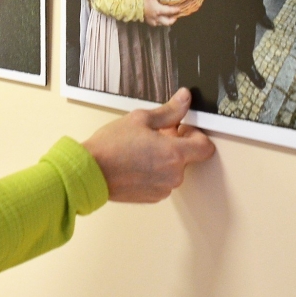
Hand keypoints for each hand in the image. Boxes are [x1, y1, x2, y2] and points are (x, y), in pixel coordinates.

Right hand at [81, 88, 215, 202]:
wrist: (90, 172)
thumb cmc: (111, 147)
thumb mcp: (140, 119)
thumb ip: (169, 110)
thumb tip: (184, 99)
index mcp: (174, 154)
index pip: (205, 147)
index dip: (196, 135)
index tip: (181, 129)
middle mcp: (173, 175)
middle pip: (187, 157)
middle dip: (175, 145)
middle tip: (154, 136)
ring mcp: (163, 188)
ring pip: (174, 170)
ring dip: (164, 159)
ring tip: (141, 150)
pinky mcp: (153, 197)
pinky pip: (162, 181)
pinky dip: (155, 172)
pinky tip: (137, 163)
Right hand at [142, 0, 177, 26]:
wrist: (132, 7)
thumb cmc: (142, 0)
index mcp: (159, 10)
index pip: (170, 11)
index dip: (176, 10)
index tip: (180, 9)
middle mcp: (157, 18)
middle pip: (168, 22)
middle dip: (173, 20)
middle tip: (176, 16)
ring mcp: (153, 21)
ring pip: (163, 24)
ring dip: (167, 21)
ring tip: (169, 17)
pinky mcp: (149, 23)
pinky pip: (157, 24)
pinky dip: (160, 21)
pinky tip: (160, 17)